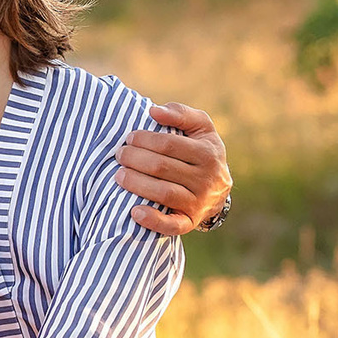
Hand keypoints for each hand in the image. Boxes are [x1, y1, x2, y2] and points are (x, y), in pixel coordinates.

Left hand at [115, 103, 230, 236]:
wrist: (218, 189)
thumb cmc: (201, 151)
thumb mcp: (200, 128)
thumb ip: (180, 114)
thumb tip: (154, 111)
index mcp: (207, 153)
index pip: (169, 145)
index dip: (145, 140)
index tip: (129, 138)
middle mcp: (205, 179)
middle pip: (162, 168)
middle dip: (135, 159)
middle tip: (120, 155)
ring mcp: (198, 202)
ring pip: (164, 193)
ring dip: (137, 184)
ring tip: (119, 175)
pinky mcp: (190, 222)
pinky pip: (172, 225)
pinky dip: (153, 221)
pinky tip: (134, 212)